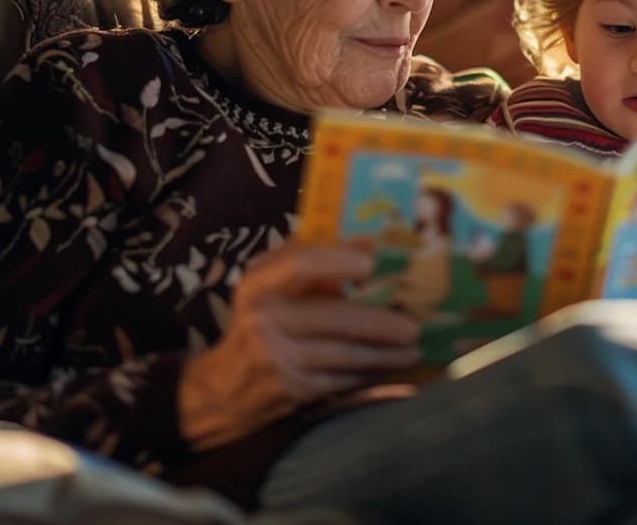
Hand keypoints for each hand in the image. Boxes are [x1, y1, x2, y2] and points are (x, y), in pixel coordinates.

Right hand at [177, 242, 420, 449]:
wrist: (222, 388)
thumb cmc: (258, 320)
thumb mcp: (271, 285)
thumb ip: (314, 260)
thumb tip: (370, 245)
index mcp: (258, 285)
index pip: (297, 265)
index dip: (337, 262)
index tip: (372, 262)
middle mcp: (263, 320)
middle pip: (331, 318)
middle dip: (378, 323)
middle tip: (414, 327)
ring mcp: (277, 360)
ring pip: (343, 355)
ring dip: (385, 354)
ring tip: (413, 349)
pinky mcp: (292, 391)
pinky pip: (341, 380)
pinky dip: (370, 373)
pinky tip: (390, 367)